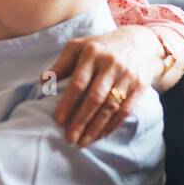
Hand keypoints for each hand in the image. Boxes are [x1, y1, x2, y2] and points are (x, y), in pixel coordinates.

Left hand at [50, 26, 161, 145]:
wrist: (141, 42)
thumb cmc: (101, 47)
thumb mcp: (79, 46)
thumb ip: (62, 64)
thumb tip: (42, 80)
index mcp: (92, 54)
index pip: (79, 83)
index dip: (68, 103)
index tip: (59, 120)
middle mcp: (111, 65)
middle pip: (95, 98)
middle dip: (81, 121)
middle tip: (70, 139)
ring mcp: (127, 76)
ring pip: (110, 107)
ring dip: (96, 127)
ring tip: (83, 142)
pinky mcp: (140, 86)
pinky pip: (125, 110)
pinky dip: (112, 125)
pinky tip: (100, 135)